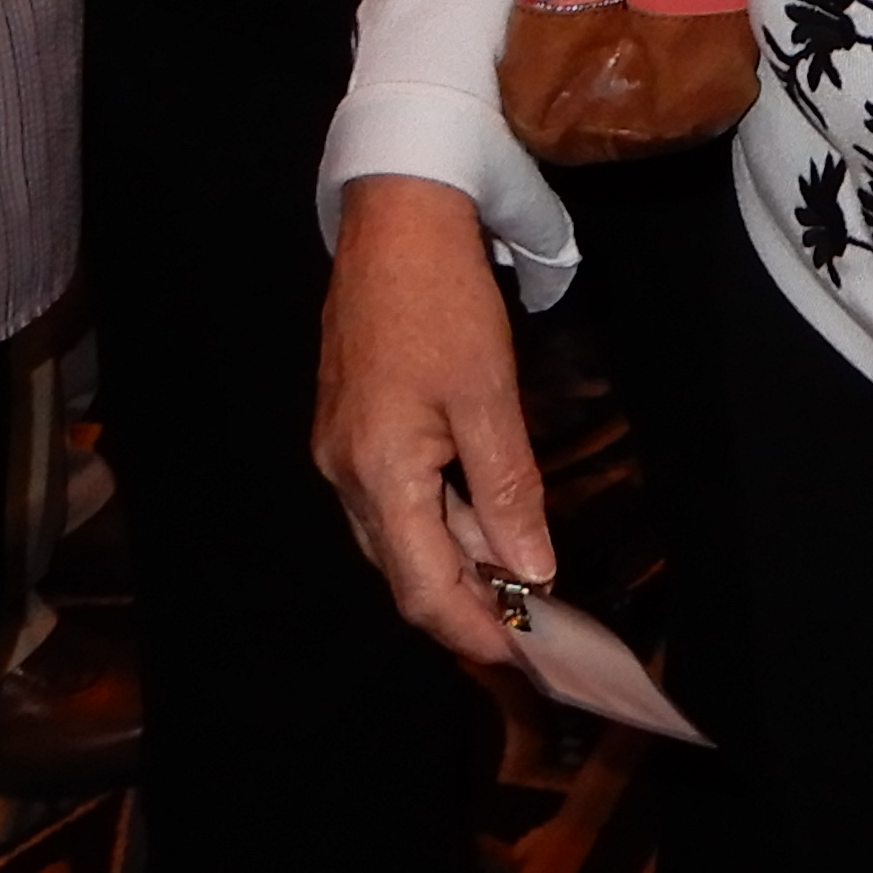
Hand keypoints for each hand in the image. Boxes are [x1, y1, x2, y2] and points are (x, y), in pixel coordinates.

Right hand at [310, 174, 545, 671]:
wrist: (395, 216)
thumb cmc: (442, 298)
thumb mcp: (489, 396)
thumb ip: (507, 492)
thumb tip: (532, 570)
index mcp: (376, 474)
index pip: (424, 590)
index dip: (475, 630)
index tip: (525, 656)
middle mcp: (344, 473)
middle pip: (405, 572)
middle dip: (468, 605)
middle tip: (532, 625)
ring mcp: (341, 449)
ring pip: (399, 536)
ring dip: (456, 563)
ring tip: (518, 579)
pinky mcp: (351, 425)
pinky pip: (394, 498)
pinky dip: (440, 519)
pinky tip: (482, 520)